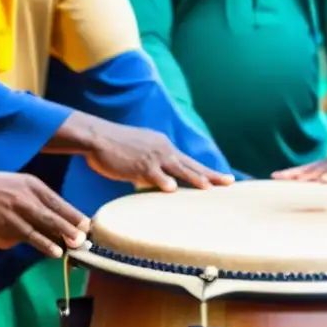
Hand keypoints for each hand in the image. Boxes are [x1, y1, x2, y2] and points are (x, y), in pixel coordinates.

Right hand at [0, 168, 88, 257]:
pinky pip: (24, 236)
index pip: (58, 202)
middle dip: (69, 229)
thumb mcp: (25, 184)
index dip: (74, 215)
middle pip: (51, 216)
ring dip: (55, 240)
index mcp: (34, 186)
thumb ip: (43, 199)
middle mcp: (26, 198)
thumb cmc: (2, 186)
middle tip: (82, 239)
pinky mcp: (4, 226)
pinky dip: (40, 243)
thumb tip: (66, 220)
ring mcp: (14, 213)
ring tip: (68, 249)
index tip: (88, 226)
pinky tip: (51, 250)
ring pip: (38, 228)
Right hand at [84, 121, 233, 191]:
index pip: (190, 162)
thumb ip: (153, 170)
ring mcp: (153, 157)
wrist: (97, 136)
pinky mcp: (138, 164)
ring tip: (209, 188)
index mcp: (165, 147)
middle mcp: (164, 150)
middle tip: (230, 183)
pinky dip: (163, 182)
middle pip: (192, 166)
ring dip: (195, 179)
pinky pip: (154, 175)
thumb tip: (161, 185)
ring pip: (178, 169)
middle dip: (212, 176)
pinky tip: (172, 190)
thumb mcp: (140, 155)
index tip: (224, 179)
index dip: (207, 172)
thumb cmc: (115, 148)